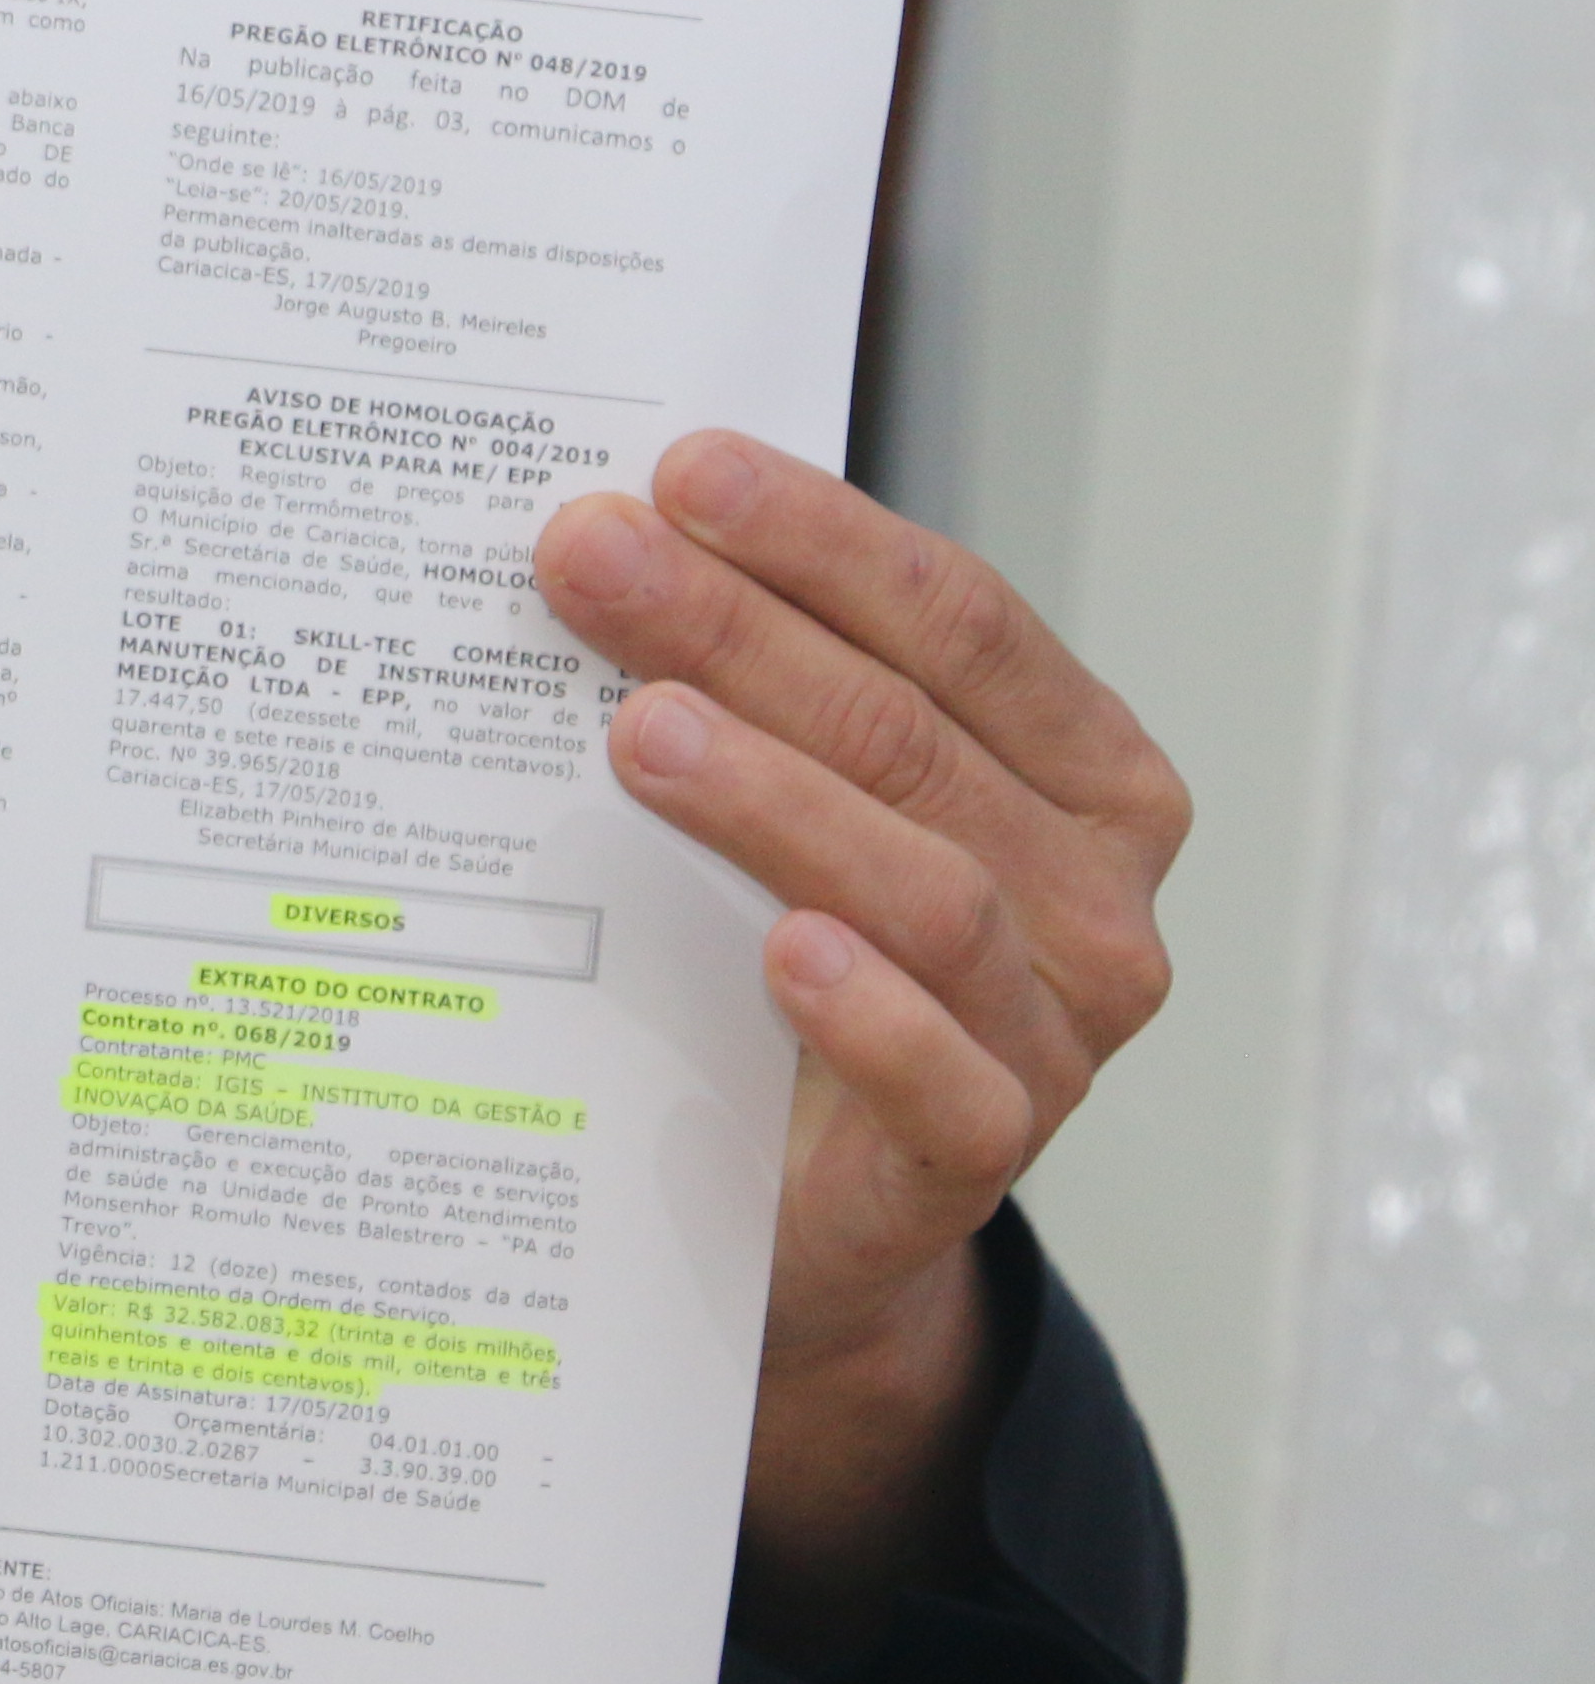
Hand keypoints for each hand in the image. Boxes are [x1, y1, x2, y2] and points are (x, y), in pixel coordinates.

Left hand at [534, 434, 1186, 1662]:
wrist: (791, 1215)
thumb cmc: (788, 968)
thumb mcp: (788, 812)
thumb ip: (752, 690)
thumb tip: (595, 536)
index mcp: (1076, 772)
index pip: (960, 621)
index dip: (822, 537)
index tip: (678, 468)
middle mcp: (1093, 893)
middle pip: (913, 734)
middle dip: (741, 632)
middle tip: (590, 560)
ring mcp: (1055, 1032)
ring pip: (929, 890)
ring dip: (778, 797)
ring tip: (640, 731)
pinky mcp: (977, 1160)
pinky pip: (946, 1076)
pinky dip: (866, 1008)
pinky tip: (780, 946)